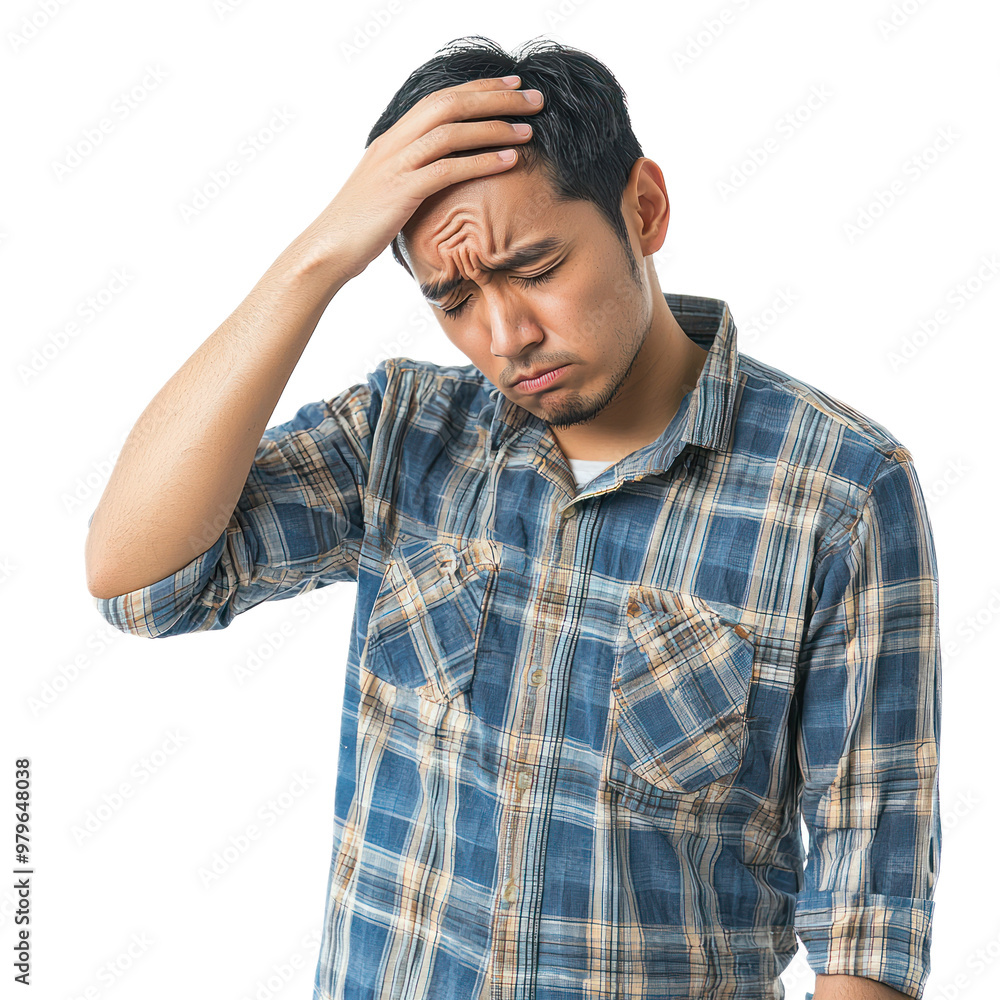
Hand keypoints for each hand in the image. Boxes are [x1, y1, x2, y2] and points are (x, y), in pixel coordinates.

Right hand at [299, 76, 543, 281]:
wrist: (328, 249)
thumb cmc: (361, 228)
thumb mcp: (389, 191)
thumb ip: (414, 175)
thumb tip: (442, 178)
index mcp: (392, 138)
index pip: (440, 99)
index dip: (479, 88)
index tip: (513, 84)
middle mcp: (394, 143)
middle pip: (450, 105)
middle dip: (496, 98)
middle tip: (534, 98)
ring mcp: (395, 165)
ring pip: (450, 131)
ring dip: (494, 127)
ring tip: (528, 129)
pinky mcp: (400, 192)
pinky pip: (446, 170)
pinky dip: (480, 162)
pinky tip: (508, 162)